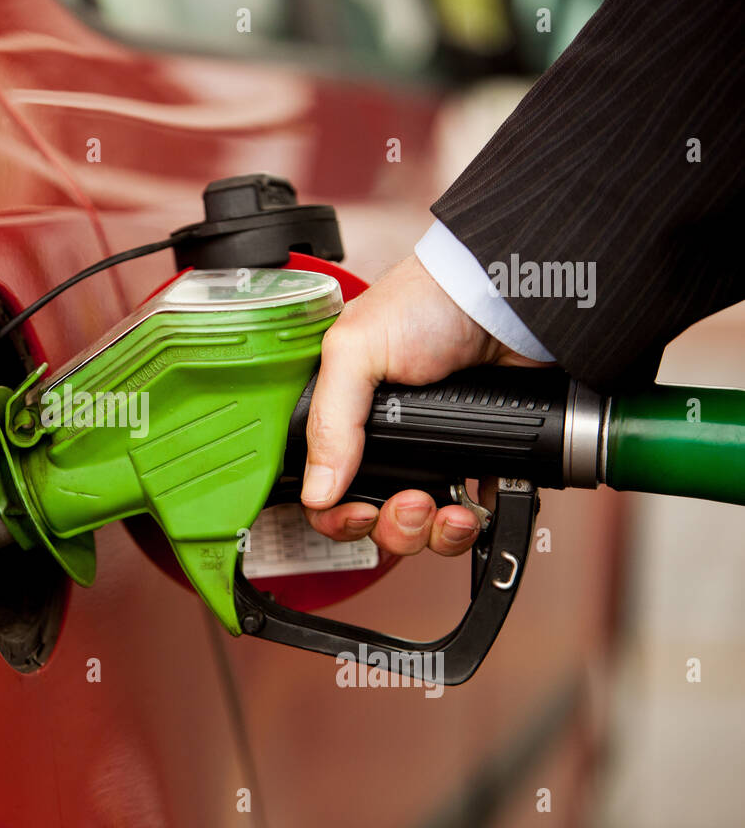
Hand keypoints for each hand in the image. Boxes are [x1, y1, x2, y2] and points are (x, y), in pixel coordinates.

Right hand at [302, 254, 546, 555]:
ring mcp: (435, 451)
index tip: (358, 514)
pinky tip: (476, 507)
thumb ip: (330, 421)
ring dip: (433, 532)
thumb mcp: (357, 349)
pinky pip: (471, 515)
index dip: (338, 513)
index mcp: (346, 414)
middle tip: (412, 504)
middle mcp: (387, 438)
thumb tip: (316, 490)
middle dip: (394, 525)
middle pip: (376, 517)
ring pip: (423, 526)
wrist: (511, 295)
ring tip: (448, 510)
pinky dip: (473, 522)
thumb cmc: (431, 301)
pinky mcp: (481, 458)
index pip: (325, 486)